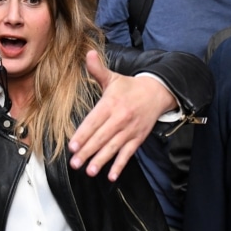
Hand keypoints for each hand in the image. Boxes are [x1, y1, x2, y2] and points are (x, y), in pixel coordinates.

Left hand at [69, 50, 175, 180]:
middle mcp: (120, 118)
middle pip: (101, 137)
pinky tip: (111, 176)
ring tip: (89, 171)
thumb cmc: (129, 87)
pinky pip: (128, 154)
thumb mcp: (113, 78)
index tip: (73, 145)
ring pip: (113, 148)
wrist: (157, 93)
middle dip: (87, 151)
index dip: (83, 134)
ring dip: (101, 160)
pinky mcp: (137, 139)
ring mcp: (130, 130)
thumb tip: (88, 54)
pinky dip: (120, 165)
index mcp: (111, 103)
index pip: (94, 121)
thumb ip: (97, 70)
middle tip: (75, 162)